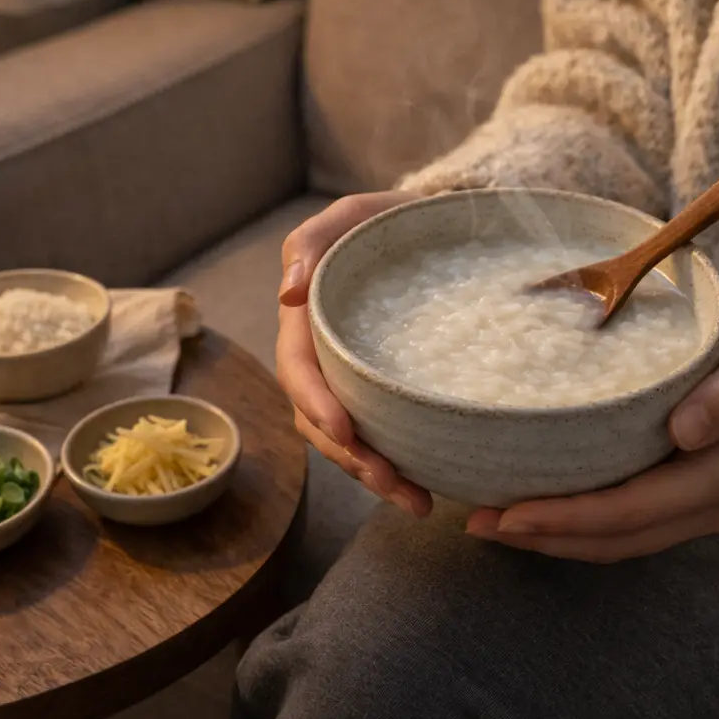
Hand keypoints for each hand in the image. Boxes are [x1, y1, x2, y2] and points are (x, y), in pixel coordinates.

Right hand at [277, 192, 432, 517]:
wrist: (433, 232)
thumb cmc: (386, 222)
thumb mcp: (349, 217)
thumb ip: (312, 242)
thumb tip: (285, 292)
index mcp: (308, 322)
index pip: (299, 371)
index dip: (316, 404)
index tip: (347, 429)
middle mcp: (324, 359)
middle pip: (319, 420)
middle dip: (350, 457)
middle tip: (392, 483)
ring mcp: (351, 380)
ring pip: (346, 441)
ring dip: (373, 475)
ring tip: (417, 501)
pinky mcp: (382, 394)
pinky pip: (378, 436)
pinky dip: (396, 466)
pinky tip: (425, 486)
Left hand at [466, 312, 718, 559]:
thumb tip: (684, 431)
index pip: (633, 509)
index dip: (569, 517)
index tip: (510, 513)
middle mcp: (716, 505)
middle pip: (618, 537)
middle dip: (545, 537)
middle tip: (478, 524)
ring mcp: (708, 509)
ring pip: (623, 541)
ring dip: (558, 540)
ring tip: (496, 525)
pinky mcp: (699, 500)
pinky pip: (635, 526)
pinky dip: (585, 527)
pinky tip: (546, 513)